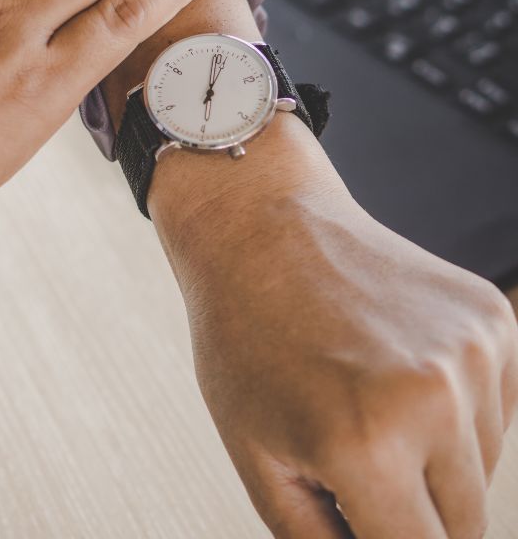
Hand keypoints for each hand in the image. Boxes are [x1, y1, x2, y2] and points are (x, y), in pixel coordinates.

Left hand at [155, 132, 517, 538]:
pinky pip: (495, 413)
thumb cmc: (244, 339)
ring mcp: (472, 354)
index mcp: (365, 442)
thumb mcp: (258, 458)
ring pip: (482, 471)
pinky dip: (455, 413)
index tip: (370, 527)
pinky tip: (393, 371)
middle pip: (461, 526)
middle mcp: (433, 399)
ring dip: (435, 463)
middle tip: (352, 467)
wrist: (260, 227)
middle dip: (409, 515)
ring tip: (363, 405)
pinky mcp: (493, 321)